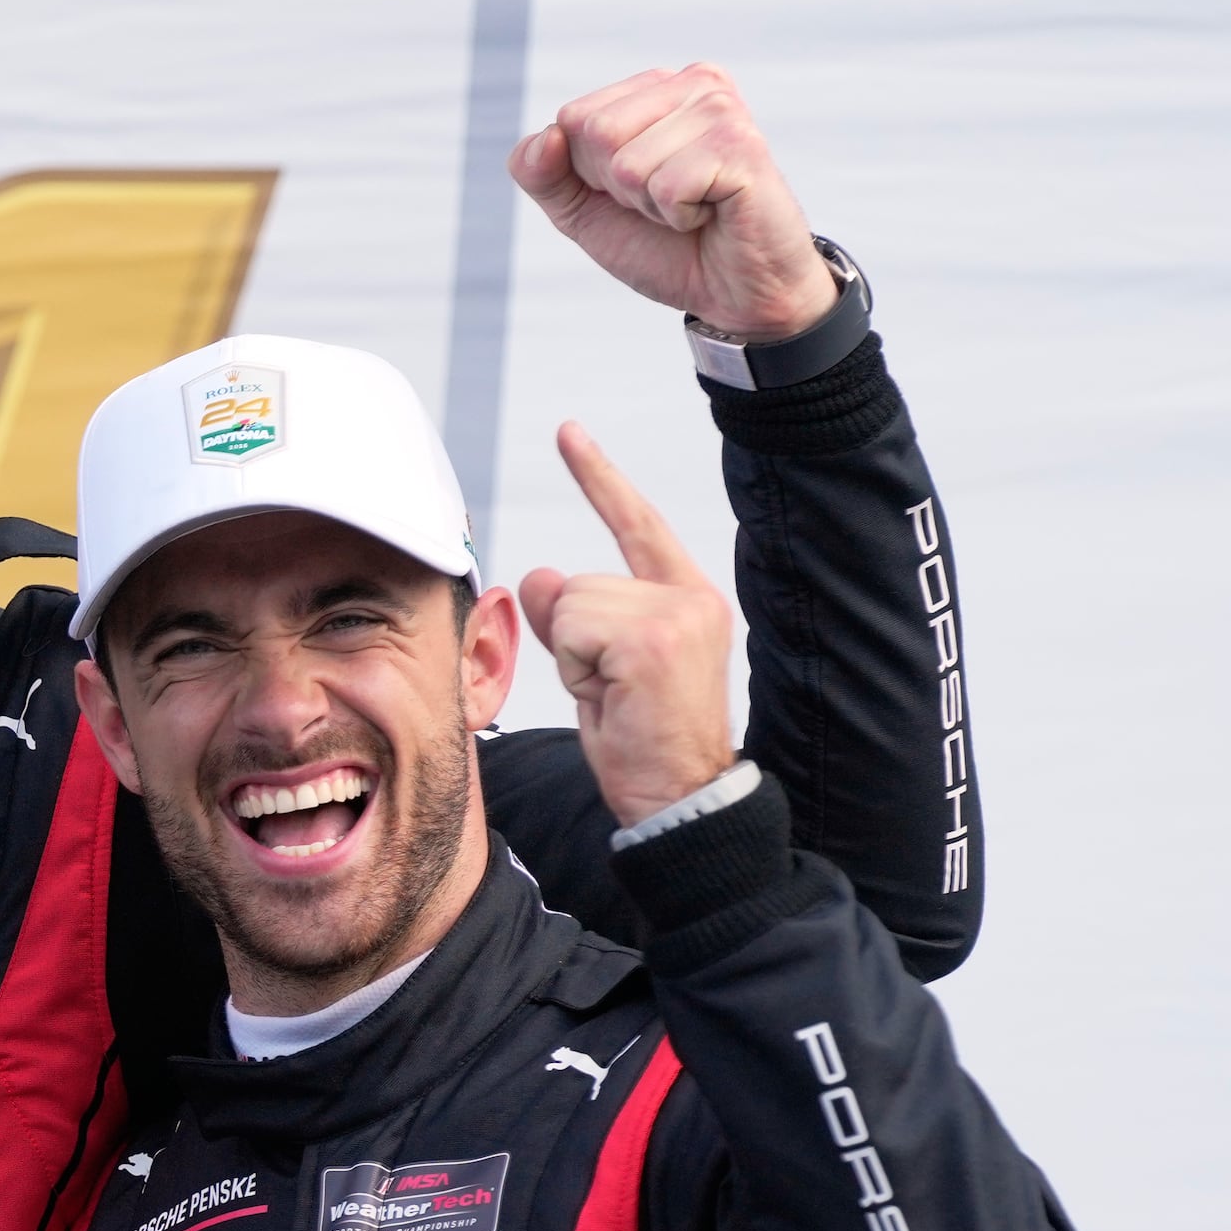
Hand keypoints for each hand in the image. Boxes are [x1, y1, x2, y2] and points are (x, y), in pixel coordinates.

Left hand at [511, 64, 837, 339]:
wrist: (733, 295)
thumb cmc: (662, 245)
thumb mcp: (581, 210)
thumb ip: (541, 173)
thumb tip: (547, 137)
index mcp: (655, 87)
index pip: (572, 119)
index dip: (589, 174)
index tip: (636, 190)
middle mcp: (694, 84)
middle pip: (596, 133)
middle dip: (618, 188)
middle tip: (666, 200)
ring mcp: (720, 110)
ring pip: (628, 164)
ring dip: (651, 205)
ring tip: (693, 206)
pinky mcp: (742, 146)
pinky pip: (667, 187)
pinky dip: (679, 216)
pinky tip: (711, 213)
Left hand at [516, 424, 737, 827]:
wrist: (680, 798)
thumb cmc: (644, 741)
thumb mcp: (599, 670)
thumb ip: (576, 618)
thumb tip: (539, 575)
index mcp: (685, 598)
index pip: (635, 524)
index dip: (598, 477)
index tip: (568, 432)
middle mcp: (690, 597)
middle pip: (576, 584)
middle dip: (572, 641)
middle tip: (613, 691)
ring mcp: (676, 615)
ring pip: (569, 605)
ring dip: (573, 659)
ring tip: (616, 697)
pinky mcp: (653, 639)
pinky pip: (572, 629)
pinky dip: (575, 669)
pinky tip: (615, 698)